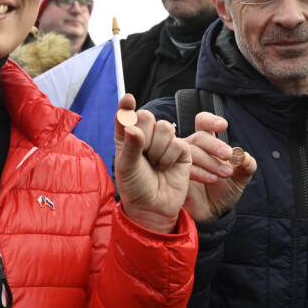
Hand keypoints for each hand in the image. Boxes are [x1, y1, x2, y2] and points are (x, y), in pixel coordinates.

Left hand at [114, 94, 192, 232]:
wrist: (153, 208)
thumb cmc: (135, 188)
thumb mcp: (127, 167)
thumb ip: (130, 145)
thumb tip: (133, 126)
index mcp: (127, 137)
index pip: (126, 116)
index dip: (127, 107)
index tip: (128, 99)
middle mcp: (146, 136)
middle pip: (148, 117)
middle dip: (145, 136)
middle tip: (143, 155)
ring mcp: (164, 142)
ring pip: (165, 128)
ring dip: (158, 149)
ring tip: (155, 164)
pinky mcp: (181, 151)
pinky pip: (178, 143)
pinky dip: (170, 157)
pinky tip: (166, 168)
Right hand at [181, 112, 256, 220]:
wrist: (214, 214)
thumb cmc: (225, 191)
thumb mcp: (241, 177)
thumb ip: (247, 165)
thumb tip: (243, 156)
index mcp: (207, 144)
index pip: (203, 123)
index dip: (210, 120)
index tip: (223, 125)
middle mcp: (192, 149)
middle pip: (199, 136)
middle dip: (215, 145)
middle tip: (228, 156)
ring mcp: (180, 161)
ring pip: (189, 150)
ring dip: (209, 160)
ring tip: (225, 173)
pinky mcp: (174, 175)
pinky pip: (181, 166)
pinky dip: (199, 171)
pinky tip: (211, 179)